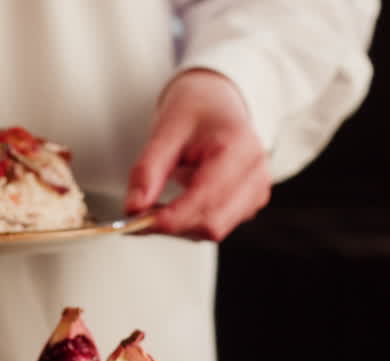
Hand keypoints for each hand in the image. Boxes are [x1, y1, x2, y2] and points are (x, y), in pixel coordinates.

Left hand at [124, 69, 270, 241]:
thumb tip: (133, 209)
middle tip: (139, 214)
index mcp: (240, 149)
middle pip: (211, 224)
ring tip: (160, 197)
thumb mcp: (165, 131)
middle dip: (172, 225)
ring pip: (212, 230)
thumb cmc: (196, 110)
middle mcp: (256, 175)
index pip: (205, 201)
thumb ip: (148, 171)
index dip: (169, 219)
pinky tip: (177, 200)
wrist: (217, 101)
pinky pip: (215, 226)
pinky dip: (189, 221)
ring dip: (179, 224)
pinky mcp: (249, 204)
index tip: (135, 222)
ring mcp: (256, 192)